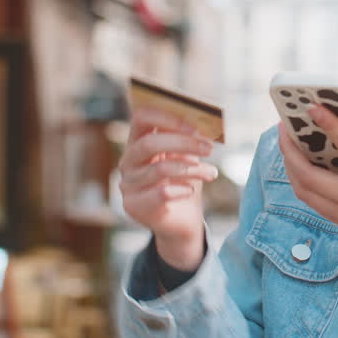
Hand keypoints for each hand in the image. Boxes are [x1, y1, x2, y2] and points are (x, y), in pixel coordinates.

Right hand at [119, 106, 217, 270]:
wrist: (182, 220)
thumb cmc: (184, 182)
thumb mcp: (188, 157)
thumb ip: (189, 140)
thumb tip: (205, 123)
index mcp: (138, 141)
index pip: (142, 117)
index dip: (167, 117)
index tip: (196, 126)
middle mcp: (128, 161)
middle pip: (148, 144)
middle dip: (183, 143)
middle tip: (209, 148)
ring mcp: (128, 184)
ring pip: (160, 169)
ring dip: (191, 169)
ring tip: (210, 173)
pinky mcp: (133, 205)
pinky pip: (160, 193)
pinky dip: (181, 190)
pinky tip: (191, 191)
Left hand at [278, 108, 337, 276]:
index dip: (328, 125)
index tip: (313, 107)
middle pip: (309, 176)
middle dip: (290, 150)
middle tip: (284, 126)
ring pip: (304, 191)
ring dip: (290, 166)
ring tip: (288, 142)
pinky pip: (312, 201)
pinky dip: (300, 181)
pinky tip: (300, 165)